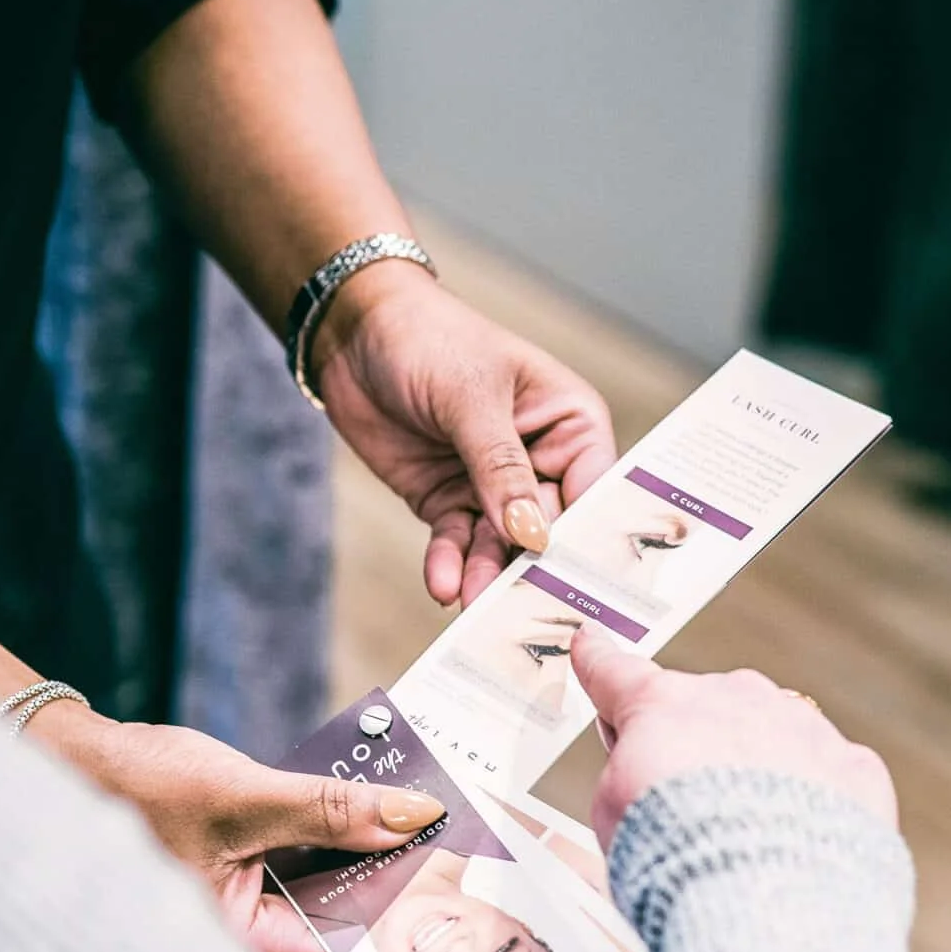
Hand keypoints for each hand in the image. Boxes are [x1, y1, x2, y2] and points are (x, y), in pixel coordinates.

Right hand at [33, 700, 443, 951]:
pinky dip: (330, 832)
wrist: (66, 759)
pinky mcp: (240, 871)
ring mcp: (242, 905)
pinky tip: (366, 799)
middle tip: (447, 830)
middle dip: (390, 873)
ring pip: (324, 885)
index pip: (347, 947)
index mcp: (241, 947)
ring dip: (363, 848)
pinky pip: (301, 860)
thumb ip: (331, 812)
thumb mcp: (244, 796)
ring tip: (416, 809)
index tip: (453, 867)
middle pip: (341, 917)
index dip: (402, 908)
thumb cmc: (136, 788)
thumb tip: (413, 818)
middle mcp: (245, 937)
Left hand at [310, 268, 617, 607]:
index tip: (591, 589)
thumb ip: (500, 468)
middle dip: (536, 571)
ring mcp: (494, 485)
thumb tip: (531, 535)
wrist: (353, 333)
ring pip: (501, 545)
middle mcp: (543, 460)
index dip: (594, 538)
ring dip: (487, 576)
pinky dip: (449, 564)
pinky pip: (456, 542)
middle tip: (528, 617)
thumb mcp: (470, 398)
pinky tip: (442, 585)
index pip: (597, 490)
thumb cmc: (429, 339)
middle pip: (551, 530)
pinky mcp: (449, 500)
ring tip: (473, 607)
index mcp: (572, 422)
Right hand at [571, 627, 897, 847]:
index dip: (600, 662)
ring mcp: (801, 727)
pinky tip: (799, 842)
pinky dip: (815, 801)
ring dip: (760, 771)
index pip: (618, 674)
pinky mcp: (854, 767)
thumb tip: (648, 763)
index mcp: (664, 705)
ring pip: (773, 736)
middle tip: (690, 810)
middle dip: (697, 745)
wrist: (765, 900)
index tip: (592, 643)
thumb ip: (627, 770)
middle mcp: (736, 698)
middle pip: (706, 710)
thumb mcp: (609, 810)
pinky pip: (828, 774)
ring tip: (750, 838)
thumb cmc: (676, 856)